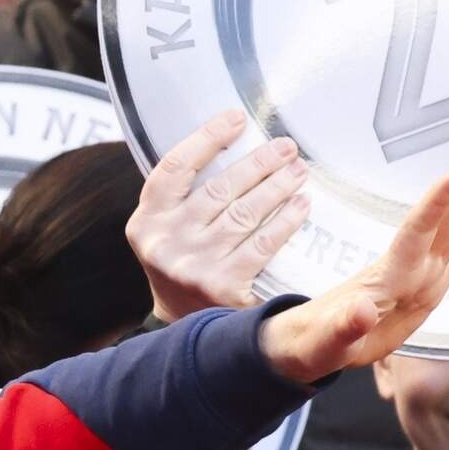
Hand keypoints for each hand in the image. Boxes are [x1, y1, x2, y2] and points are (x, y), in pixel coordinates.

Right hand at [129, 109, 307, 320]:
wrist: (184, 331)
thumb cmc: (184, 265)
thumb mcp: (167, 231)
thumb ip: (185, 198)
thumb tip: (231, 147)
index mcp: (147, 221)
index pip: (175, 168)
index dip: (206, 139)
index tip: (236, 118)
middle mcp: (166, 241)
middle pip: (218, 189)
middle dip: (258, 163)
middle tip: (286, 146)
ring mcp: (194, 264)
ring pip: (244, 213)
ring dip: (277, 186)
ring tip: (298, 170)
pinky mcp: (223, 284)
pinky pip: (262, 244)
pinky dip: (285, 221)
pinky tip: (301, 206)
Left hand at [255, 152, 448, 384]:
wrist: (312, 342)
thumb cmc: (315, 343)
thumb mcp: (326, 344)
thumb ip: (344, 327)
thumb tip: (360, 310)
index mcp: (387, 276)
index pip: (417, 231)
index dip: (438, 202)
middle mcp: (410, 267)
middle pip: (448, 221)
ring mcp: (423, 273)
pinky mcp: (432, 286)